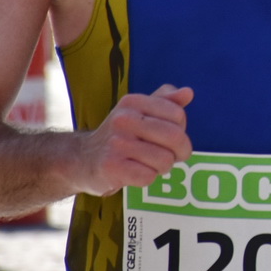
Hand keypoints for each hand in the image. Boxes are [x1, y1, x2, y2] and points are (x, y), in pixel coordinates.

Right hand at [73, 84, 192, 195]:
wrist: (82, 159)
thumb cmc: (121, 135)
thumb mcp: (139, 112)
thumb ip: (166, 101)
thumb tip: (188, 92)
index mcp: (133, 102)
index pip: (177, 115)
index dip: (181, 130)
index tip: (169, 137)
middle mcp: (123, 120)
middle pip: (175, 137)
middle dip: (180, 151)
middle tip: (171, 156)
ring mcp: (116, 143)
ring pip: (165, 160)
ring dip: (163, 167)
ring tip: (148, 163)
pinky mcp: (112, 167)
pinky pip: (149, 176)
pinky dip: (147, 178)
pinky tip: (135, 172)